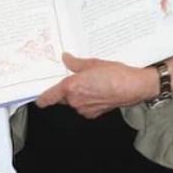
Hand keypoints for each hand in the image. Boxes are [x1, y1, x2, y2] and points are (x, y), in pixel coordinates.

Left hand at [35, 53, 157, 118]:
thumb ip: (75, 63)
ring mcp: (84, 109)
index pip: (48, 97)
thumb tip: (66, 59)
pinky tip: (98, 91)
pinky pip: (83, 107)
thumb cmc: (116, 74)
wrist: (133, 87)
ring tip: (91, 83)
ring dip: (78, 95)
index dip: (42, 97)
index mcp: (71, 87)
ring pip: (73, 102)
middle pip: (62, 97)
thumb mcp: (93, 63)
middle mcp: (75, 101)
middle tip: (76, 78)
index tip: (39, 96)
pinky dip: (87, 100)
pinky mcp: (93, 114)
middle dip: (66, 90)